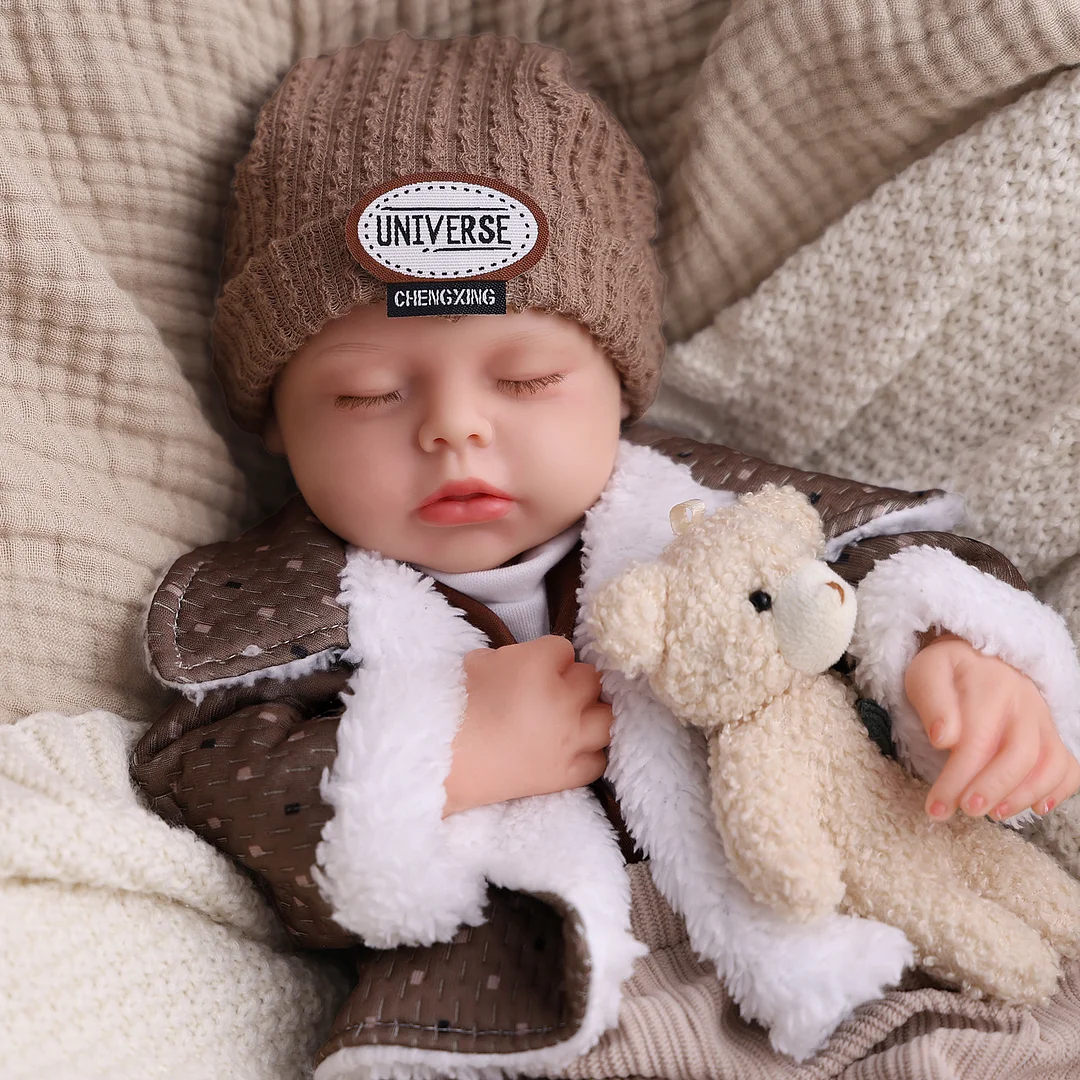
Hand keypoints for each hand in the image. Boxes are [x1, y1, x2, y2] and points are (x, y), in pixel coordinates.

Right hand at [442, 635, 612, 815]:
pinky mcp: (568, 774)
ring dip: (590, 713)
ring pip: (607, 716)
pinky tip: (573, 748)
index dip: (549, 656)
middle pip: (591, 679)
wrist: (445, 763)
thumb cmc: (457, 707)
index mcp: (538, 665)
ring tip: (573, 717)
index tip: (535, 666)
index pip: (564, 648)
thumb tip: (529, 663)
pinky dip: (589, 751)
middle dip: (573, 681)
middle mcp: (563, 700)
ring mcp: (571, 739)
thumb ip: (512, 655)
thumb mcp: (480, 662)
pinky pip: (599, 759)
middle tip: (552, 690)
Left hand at [904, 632, 1079, 820]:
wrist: (975, 657)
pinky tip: (1037, 807)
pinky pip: (1069, 765)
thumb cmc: (946, 672)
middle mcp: (1024, 702)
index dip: (957, 779)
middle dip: (993, 789)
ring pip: (1050, 762)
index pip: (977, 741)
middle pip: (1021, 754)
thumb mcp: (926, 674)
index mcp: (990, 686)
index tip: (937, 806)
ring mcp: (1042, 720)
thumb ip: (932, 703)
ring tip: (994, 813)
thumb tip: (943, 737)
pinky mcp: (1051, 734)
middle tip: (967, 811)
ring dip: (1023, 794)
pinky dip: (1059, 790)